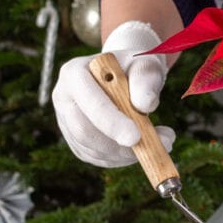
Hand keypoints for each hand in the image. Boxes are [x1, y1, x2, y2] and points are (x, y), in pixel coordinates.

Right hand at [53, 20, 173, 166]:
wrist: (127, 75)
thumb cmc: (135, 68)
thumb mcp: (145, 64)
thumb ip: (146, 79)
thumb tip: (144, 104)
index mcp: (74, 72)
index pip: (89, 101)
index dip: (110, 121)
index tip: (135, 137)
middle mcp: (63, 97)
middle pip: (84, 131)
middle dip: (118, 145)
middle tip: (155, 147)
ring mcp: (66, 121)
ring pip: (91, 148)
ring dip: (125, 154)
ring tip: (158, 142)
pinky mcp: (75, 139)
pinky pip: (96, 157)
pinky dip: (121, 158)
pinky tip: (142, 148)